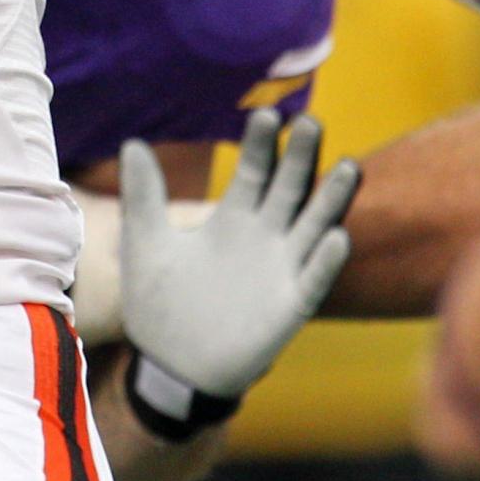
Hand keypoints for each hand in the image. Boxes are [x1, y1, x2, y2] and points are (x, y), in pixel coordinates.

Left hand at [117, 111, 357, 425]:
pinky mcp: (290, 306)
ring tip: (347, 167)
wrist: (172, 366)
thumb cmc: (161, 304)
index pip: (255, 170)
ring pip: (313, 226)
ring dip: (331, 199)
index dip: (262, 144)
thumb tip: (132, 143)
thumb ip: (144, 197)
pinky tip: (337, 237)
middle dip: (301, 157)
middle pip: (289, 188)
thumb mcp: (146, 244)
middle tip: (312, 122)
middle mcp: (265, 236)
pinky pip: (313, 280)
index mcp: (233, 218)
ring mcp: (282, 269)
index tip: (269, 114)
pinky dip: (325, 260)